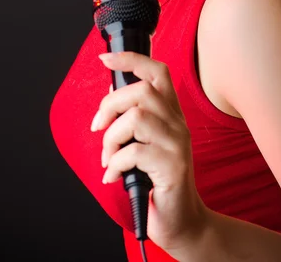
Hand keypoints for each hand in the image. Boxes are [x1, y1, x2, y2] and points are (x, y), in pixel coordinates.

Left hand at [90, 51, 208, 253]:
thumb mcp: (145, 143)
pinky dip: (115, 163)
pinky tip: (113, 176)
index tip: (105, 59)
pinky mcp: (172, 166)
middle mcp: (178, 123)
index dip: (131, 59)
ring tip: (108, 158)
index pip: (157, 72)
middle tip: (98, 128)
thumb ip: (133, 118)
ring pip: (136, 117)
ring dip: (111, 138)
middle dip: (110, 106)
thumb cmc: (158, 180)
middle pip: (141, 91)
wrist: (181, 221)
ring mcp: (177, 143)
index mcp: (171, 113)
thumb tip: (111, 94)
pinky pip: (134, 152)